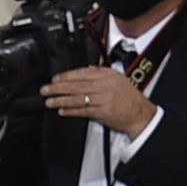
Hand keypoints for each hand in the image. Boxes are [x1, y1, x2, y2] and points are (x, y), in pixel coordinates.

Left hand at [43, 63, 158, 138]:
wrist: (139, 114)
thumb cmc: (128, 98)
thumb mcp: (117, 79)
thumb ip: (100, 75)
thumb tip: (83, 71)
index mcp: (109, 75)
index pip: (84, 72)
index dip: (67, 75)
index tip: (55, 78)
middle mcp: (106, 85)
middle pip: (77, 85)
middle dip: (59, 88)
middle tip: (46, 90)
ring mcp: (104, 98)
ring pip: (78, 98)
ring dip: (61, 100)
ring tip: (50, 102)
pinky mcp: (102, 112)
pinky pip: (83, 110)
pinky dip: (71, 111)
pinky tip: (62, 111)